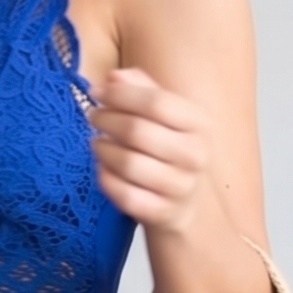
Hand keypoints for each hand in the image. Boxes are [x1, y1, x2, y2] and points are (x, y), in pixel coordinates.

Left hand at [87, 66, 214, 235]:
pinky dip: (107, 180)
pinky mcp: (164, 214)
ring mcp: (182, 187)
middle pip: (138, 131)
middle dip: (106, 120)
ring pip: (129, 164)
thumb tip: (114, 78)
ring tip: (96, 143)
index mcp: (199, 124)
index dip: (120, 95)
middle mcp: (195, 155)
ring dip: (103, 150)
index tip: (96, 92)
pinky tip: (103, 169)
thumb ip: (141, 90)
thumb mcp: (164, 115)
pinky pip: (125, 196)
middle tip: (93, 117)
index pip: (156, 102)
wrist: (184, 203)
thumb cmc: (168, 149)